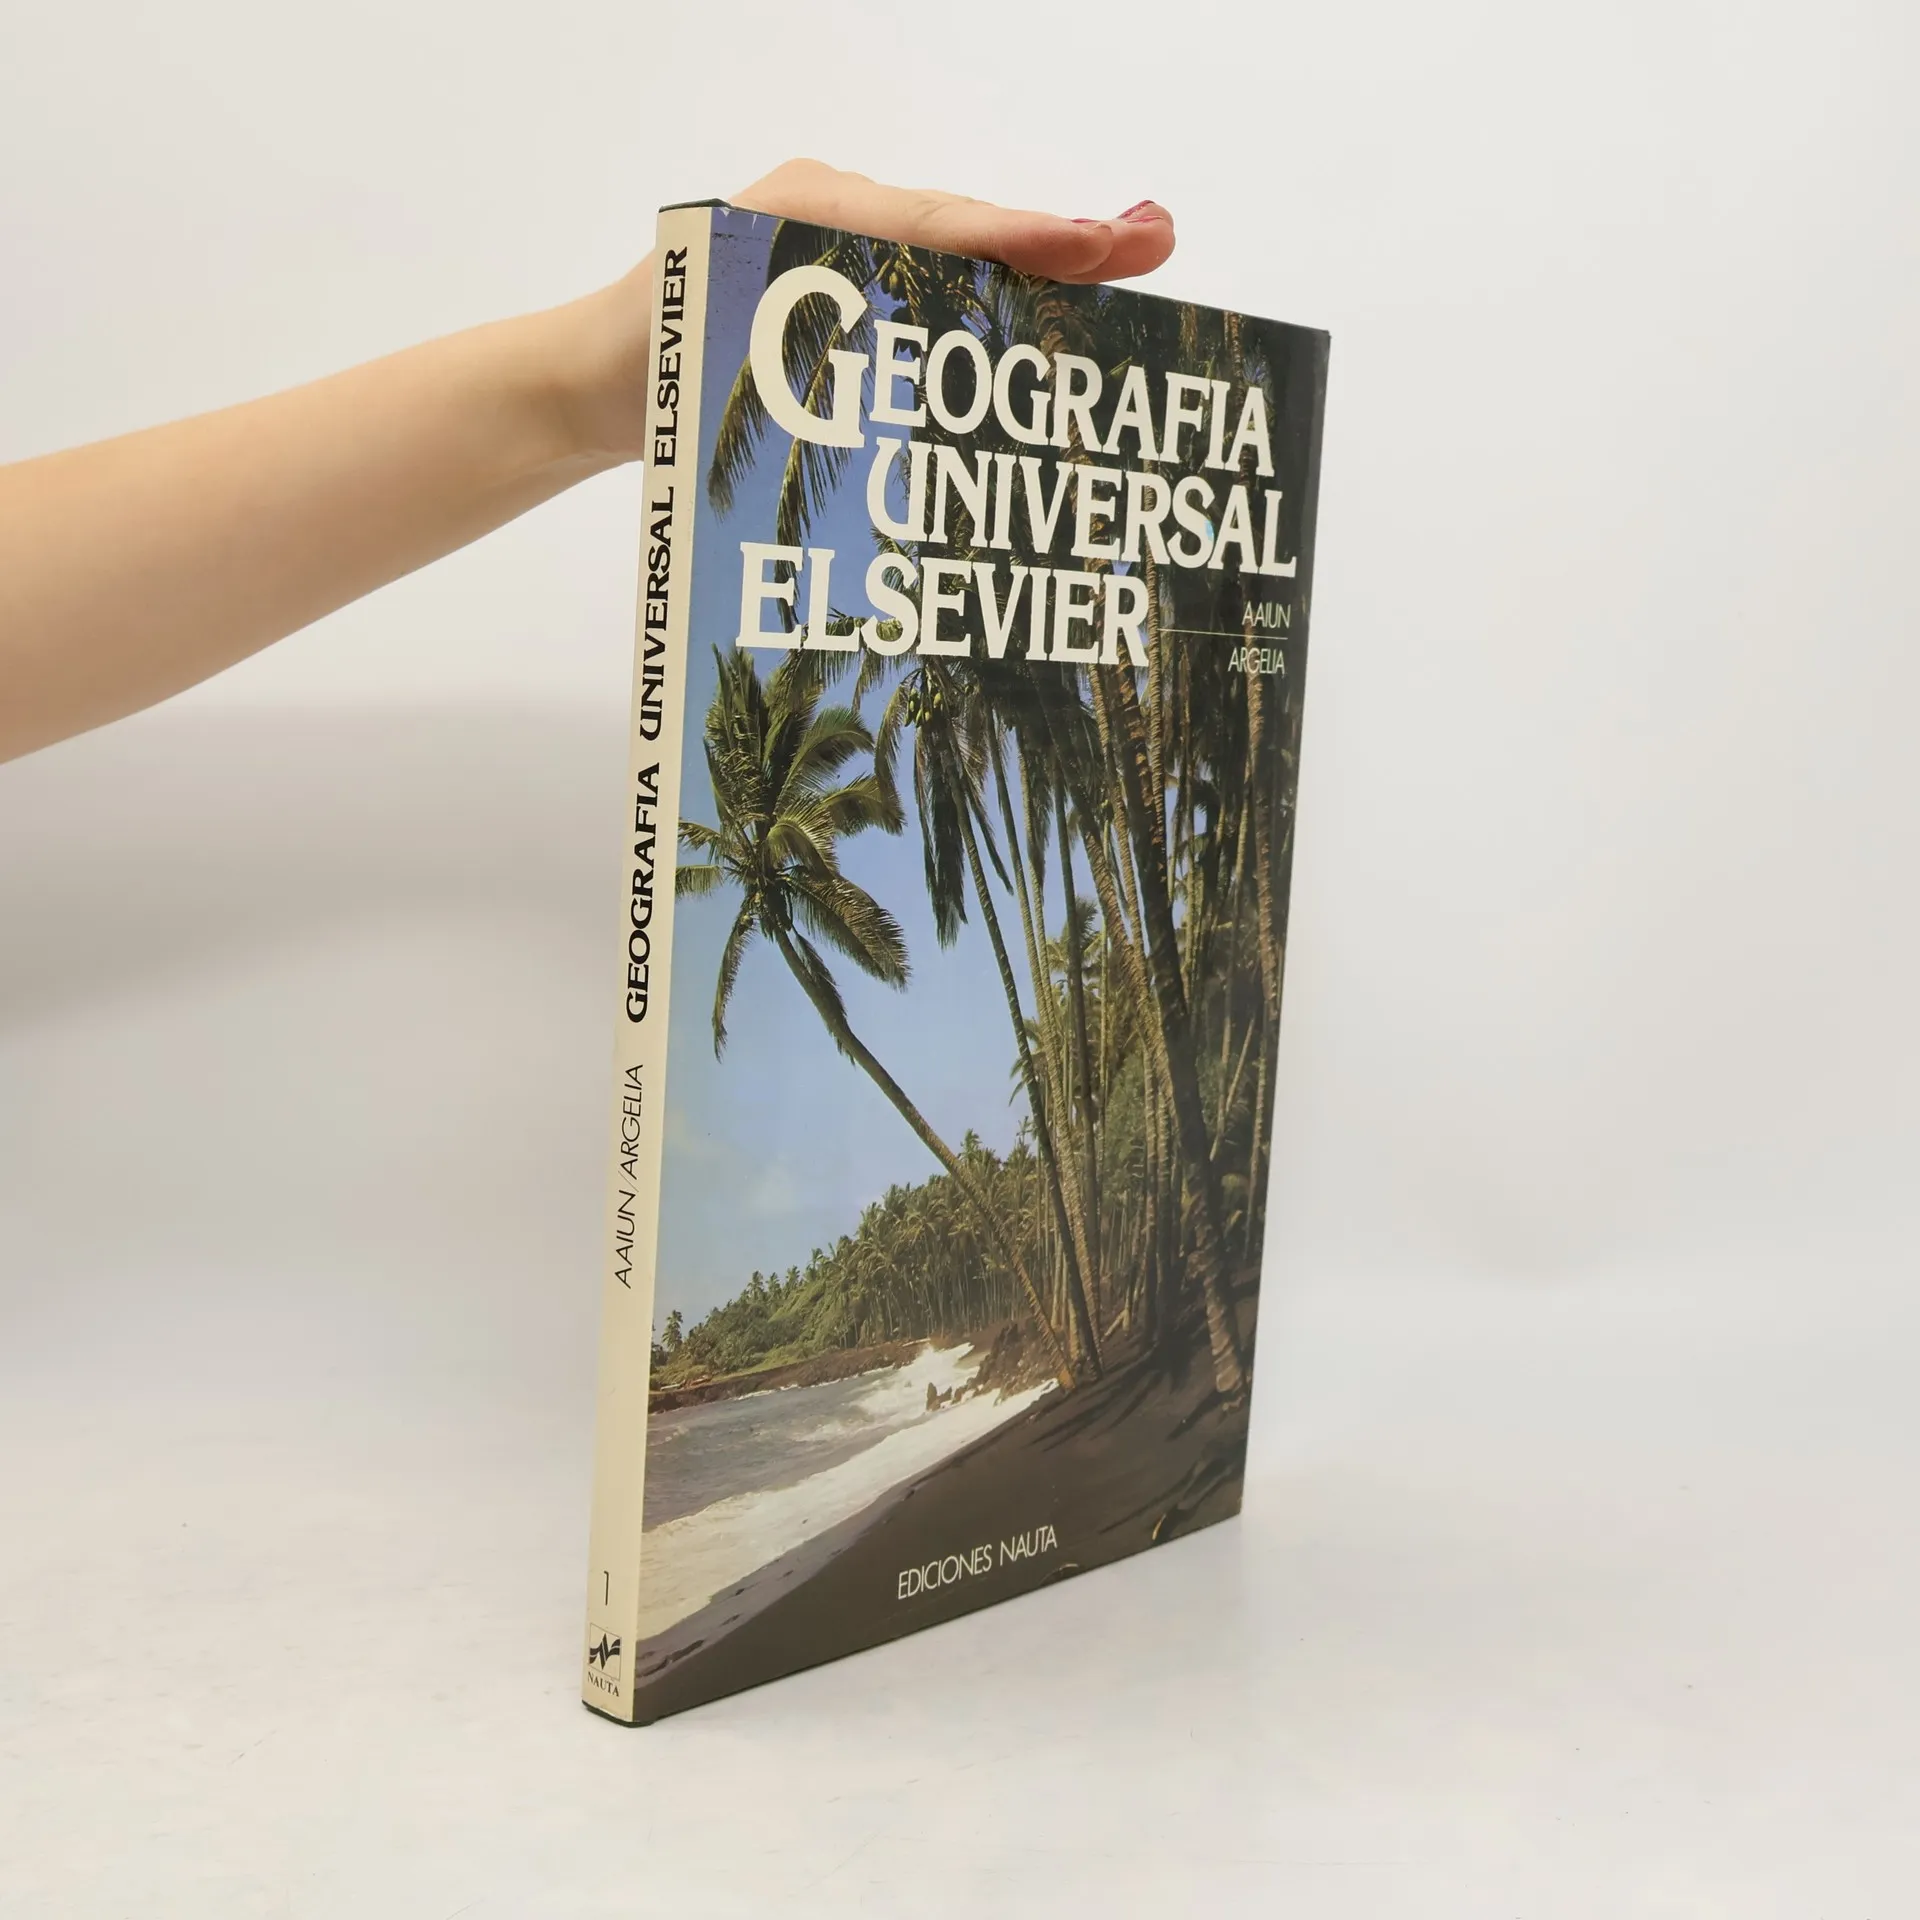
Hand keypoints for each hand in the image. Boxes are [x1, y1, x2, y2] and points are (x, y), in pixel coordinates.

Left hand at [564, 161, 1175, 463]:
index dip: (1019, 236)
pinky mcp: (843, 298)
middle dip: (1059, 239)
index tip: (1097, 243)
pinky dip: (991, 306)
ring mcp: (842, 253)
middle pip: (965, 229)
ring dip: (1040, 270)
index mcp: (804, 212)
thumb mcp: (710, 352)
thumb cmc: (644, 373)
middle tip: (1156, 238)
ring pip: (957, 260)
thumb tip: (882, 358)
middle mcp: (833, 218)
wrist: (590, 388)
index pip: (932, 222)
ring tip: (1128, 260)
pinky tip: (1055, 325)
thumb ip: (790, 345)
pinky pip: (931, 294)